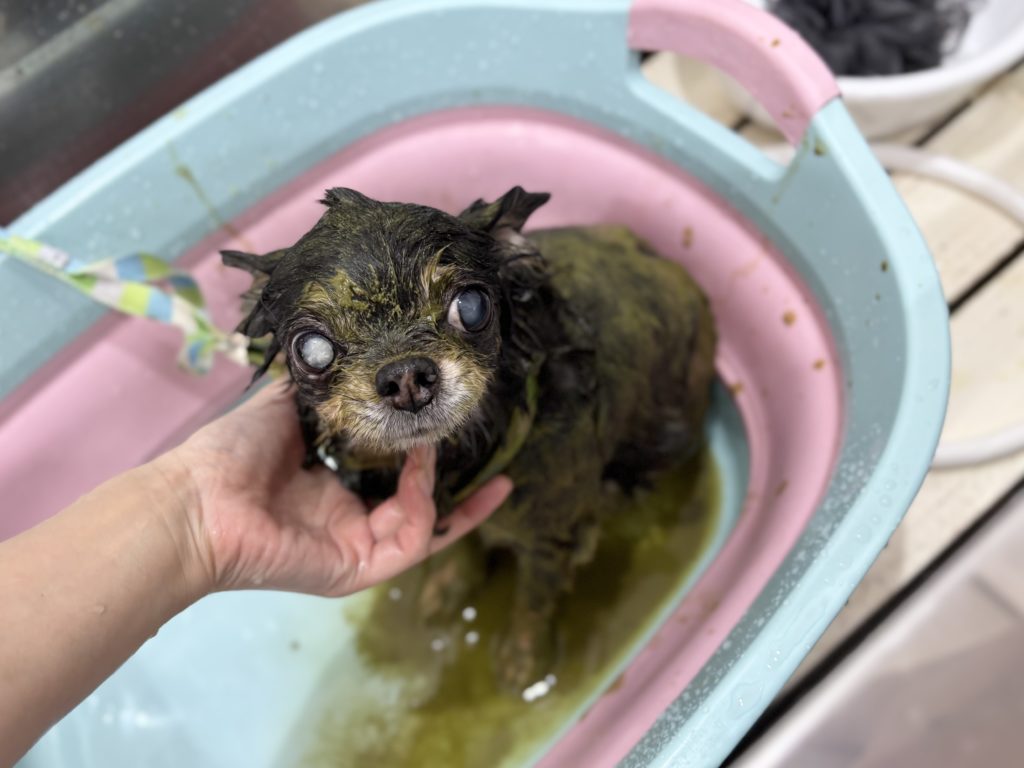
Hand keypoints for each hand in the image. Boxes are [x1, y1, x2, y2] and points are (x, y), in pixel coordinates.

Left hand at [156, 380, 510, 597]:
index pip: (394, 478)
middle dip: (461, 489)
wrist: (197, 501)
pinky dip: (424, 509)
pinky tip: (420, 474)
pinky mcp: (359, 567)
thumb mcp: (284, 407)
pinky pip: (411, 543)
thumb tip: (350, 351)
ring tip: (433, 450)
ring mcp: (356, 546)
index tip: (452, 427)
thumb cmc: (229, 455)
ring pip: (424, 525)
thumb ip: (323, 389)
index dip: (427, 458)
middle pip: (421, 508)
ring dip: (439, 488)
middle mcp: (349, 520)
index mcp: (333, 489)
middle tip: (493, 458)